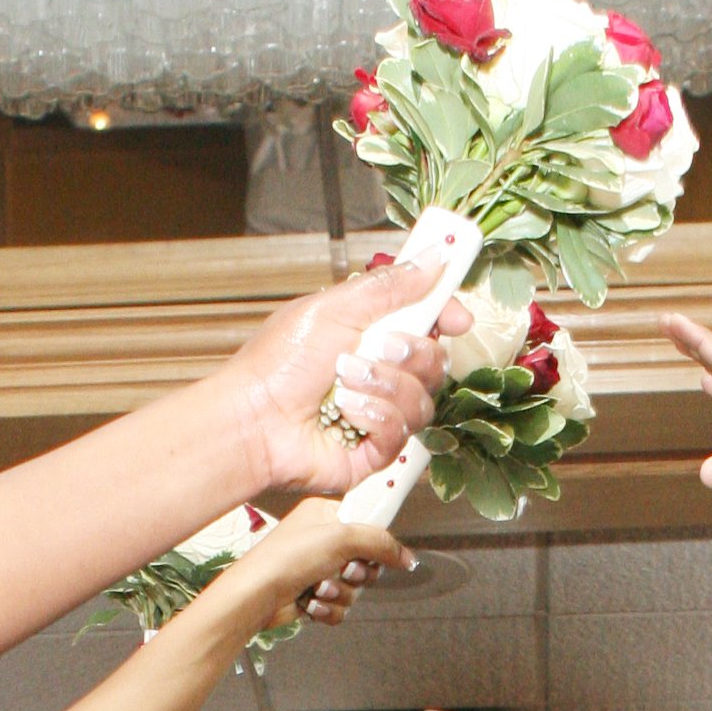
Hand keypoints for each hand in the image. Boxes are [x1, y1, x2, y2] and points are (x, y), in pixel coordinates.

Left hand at [220, 495, 414, 638]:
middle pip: (367, 561)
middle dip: (356, 574)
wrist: (258, 595)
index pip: (369, 525)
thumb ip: (379, 543)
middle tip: (343, 570)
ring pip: (354, 589)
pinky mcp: (315, 595)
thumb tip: (407, 556)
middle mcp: (324, 540)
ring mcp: (319, 569)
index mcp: (328, 515)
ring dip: (340, 593)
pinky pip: (340, 607)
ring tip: (318, 586)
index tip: (380, 550)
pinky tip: (312, 602)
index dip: (376, 541)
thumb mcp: (341, 538)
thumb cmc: (286, 558)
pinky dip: (329, 609)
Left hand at [221, 265, 467, 500]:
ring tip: (345, 381)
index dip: (447, 317)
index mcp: (371, 335)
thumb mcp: (335, 308)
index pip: (428, 324)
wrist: (254, 420)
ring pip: (422, 400)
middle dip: (412, 352)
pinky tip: (345, 413)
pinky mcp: (375, 453)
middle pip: (435, 363)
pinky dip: (375, 416)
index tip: (457, 317)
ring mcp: (380, 416)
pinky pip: (402, 433)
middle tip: (379, 346)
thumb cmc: (279, 363)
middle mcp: (380, 376)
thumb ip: (389, 285)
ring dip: (385, 384)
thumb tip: (434, 257)